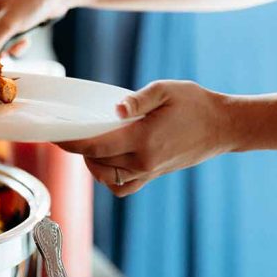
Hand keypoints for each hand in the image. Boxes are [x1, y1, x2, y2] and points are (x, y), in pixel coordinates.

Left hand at [61, 81, 235, 195]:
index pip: (96, 145)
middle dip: (77, 149)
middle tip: (67, 132)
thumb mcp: (166, 90)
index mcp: (144, 139)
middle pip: (97, 162)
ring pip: (107, 178)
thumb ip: (137, 99)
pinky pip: (122, 185)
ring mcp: (149, 171)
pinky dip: (108, 177)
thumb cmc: (194, 103)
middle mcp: (144, 161)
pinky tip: (106, 159)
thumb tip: (115, 109)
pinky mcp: (154, 174)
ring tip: (86, 143)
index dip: (71, 141)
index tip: (54, 134)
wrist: (222, 126)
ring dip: (92, 163)